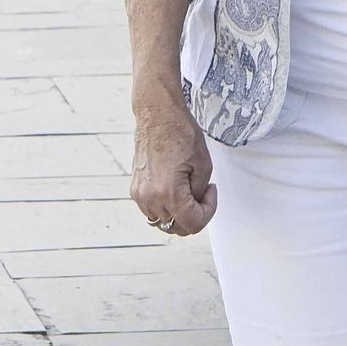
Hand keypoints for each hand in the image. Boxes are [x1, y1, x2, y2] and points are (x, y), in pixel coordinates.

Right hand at [129, 89, 215, 237]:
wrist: (158, 117)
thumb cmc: (182, 135)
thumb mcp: (203, 164)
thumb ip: (200, 192)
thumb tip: (196, 204)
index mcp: (169, 193)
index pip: (192, 224)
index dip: (208, 212)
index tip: (211, 192)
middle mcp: (150, 198)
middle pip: (176, 228)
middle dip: (194, 215)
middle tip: (203, 193)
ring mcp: (139, 195)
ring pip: (163, 221)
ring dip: (179, 212)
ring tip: (188, 188)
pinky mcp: (135, 189)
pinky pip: (153, 209)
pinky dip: (166, 205)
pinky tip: (175, 186)